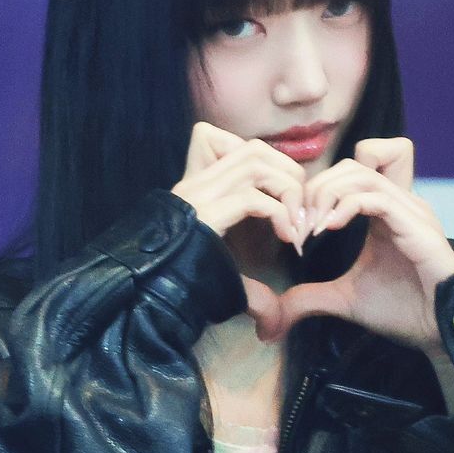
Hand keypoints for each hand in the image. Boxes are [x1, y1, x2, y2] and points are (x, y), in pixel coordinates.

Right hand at [171, 122, 305, 325]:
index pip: (241, 148)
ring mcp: (195, 196)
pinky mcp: (202, 214)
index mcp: (199, 188)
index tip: (287, 201)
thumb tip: (276, 303)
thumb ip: (248, 271)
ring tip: (296, 225)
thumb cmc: (189, 292)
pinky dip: (279, 213)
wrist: (153, 304)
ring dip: (287, 190)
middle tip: (300, 213)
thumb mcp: (224, 269)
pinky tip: (286, 237)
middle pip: (255, 149)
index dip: (274, 165)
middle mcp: (195, 184)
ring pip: (255, 163)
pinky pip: (251, 197)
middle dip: (289, 174)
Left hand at [271, 138, 453, 352]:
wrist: (440, 332)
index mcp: (385, 211)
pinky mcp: (418, 226)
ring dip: (328, 194)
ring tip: (312, 227)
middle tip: (300, 224)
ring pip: (363, 173)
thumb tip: (275, 314)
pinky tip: (329, 230)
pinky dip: (347, 206)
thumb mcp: (345, 300)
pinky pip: (377, 197)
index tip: (299, 223)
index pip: (353, 168)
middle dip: (318, 187)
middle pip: (353, 163)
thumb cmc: (403, 311)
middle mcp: (400, 202)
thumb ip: (311, 297)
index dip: (319, 186)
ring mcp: (411, 211)